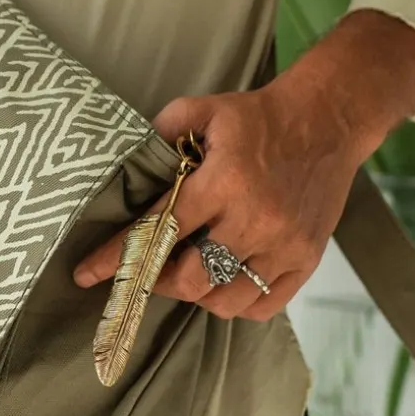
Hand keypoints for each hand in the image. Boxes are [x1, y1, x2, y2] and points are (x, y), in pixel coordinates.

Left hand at [71, 76, 367, 321]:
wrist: (328, 120)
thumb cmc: (258, 116)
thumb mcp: (204, 109)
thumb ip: (162, 132)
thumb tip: (124, 160)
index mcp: (225, 181)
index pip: (160, 228)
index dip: (117, 255)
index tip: (86, 275)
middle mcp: (256, 219)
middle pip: (191, 278)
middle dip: (157, 279)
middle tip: (148, 267)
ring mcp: (285, 245)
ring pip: (225, 301)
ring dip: (196, 293)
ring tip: (186, 272)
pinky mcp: (307, 260)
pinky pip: (262, 306)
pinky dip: (235, 303)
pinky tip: (221, 282)